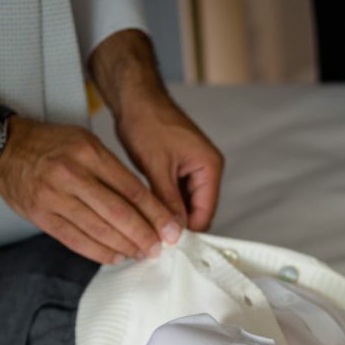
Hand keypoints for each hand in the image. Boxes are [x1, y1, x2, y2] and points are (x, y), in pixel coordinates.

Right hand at [0, 116, 181, 264]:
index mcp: (88, 152)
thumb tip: (144, 203)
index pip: (131, 188)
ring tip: (140, 253)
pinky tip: (114, 256)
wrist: (3, 147)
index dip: (155, 213)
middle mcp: (71, 174)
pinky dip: (98, 252)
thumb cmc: (48, 144)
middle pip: (118, 212)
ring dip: (124, 246)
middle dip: (143, 234)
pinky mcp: (40, 215)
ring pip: (98, 229)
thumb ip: (111, 169)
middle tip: (158, 247)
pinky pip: (75, 239)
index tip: (170, 228)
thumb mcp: (84, 141)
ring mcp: (53, 197)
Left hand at [115, 92, 223, 232]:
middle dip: (178, 225)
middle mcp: (206, 168)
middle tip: (155, 239)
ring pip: (185, 205)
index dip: (188, 231)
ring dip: (169, 215)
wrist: (135, 99)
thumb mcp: (157, 166)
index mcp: (209, 166)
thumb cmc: (148, 121)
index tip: (168, 244)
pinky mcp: (179, 169)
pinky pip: (176, 195)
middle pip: (198, 211)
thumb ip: (168, 201)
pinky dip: (164, 204)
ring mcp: (193, 169)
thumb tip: (174, 231)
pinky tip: (148, 212)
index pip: (206, 212)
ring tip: (149, 225)